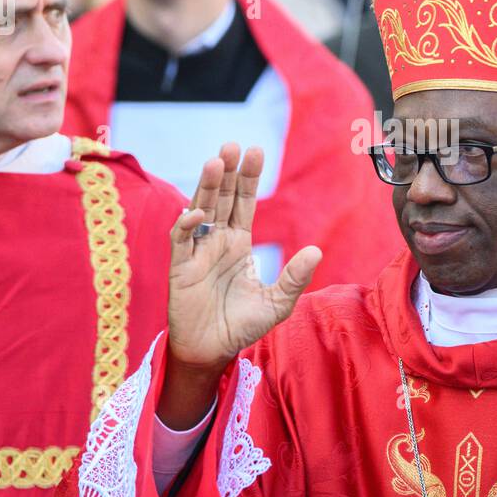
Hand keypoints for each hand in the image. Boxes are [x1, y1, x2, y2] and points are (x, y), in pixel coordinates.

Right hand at [167, 143, 321, 371]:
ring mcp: (197, 253)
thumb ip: (294, 278)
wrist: (212, 352)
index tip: (255, 151)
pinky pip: (181, 241)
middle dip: (228, 173)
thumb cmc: (242, 326)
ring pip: (200, 211)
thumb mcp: (277, 303)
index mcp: (239, 244)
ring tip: (216, 162)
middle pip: (221, 199)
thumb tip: (316, 250)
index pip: (243, 203)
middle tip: (234, 145)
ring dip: (206, 187)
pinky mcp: (180, 269)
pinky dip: (187, 225)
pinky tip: (198, 214)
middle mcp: (217, 242)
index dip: (248, 178)